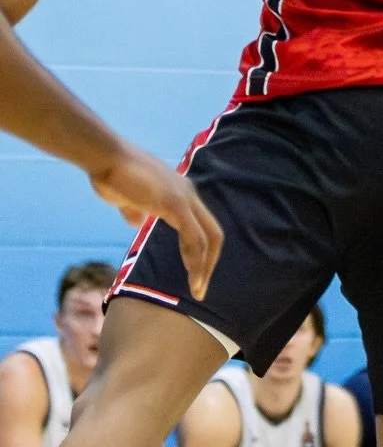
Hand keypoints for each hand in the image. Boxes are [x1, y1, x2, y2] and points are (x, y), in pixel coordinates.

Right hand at [89, 145, 223, 301]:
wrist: (104, 156)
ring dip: (204, 266)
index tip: (194, 273)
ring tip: (197, 289)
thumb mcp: (125, 198)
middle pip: (214, 233)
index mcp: (180, 192)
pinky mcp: (175, 203)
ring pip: (208, 238)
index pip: (202, 226)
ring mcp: (184, 197)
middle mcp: (189, 193)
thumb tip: (137, 223)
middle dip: (210, 263)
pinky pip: (194, 237)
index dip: (201, 251)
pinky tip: (191, 277)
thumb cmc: (110, 174)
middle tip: (201, 287)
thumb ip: (135, 211)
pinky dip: (196, 260)